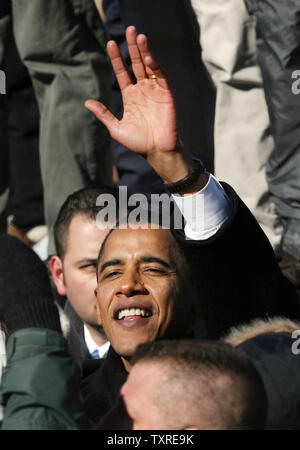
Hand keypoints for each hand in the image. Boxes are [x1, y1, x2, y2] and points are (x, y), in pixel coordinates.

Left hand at [85, 26, 192, 183]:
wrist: (158, 151)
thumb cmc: (138, 143)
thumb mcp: (116, 128)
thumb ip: (104, 114)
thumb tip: (86, 102)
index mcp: (130, 97)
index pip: (122, 72)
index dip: (116, 59)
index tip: (109, 44)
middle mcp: (142, 90)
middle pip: (136, 64)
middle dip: (131, 48)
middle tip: (128, 29)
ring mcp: (154, 90)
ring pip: (148, 66)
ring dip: (143, 51)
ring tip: (137, 36)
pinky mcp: (166, 93)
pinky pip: (160, 75)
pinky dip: (154, 64)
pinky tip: (147, 54)